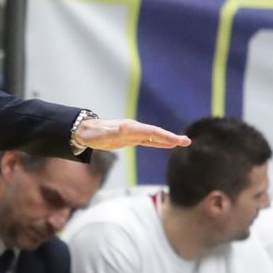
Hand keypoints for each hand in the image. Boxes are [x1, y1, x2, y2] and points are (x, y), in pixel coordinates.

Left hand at [74, 118, 190, 150]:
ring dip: (168, 140)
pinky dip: (158, 142)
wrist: (85, 131)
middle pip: (156, 134)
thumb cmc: (92, 133)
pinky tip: (166, 145)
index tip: (178, 140)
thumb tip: (124, 128)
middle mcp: (133, 129)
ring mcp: (133, 133)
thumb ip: (113, 132)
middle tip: (187, 141)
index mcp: (130, 128)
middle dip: (171, 138)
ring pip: (154, 137)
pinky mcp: (130, 138)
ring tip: (182, 142)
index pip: (151, 132)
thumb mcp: (101, 134)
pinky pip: (148, 141)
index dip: (165, 136)